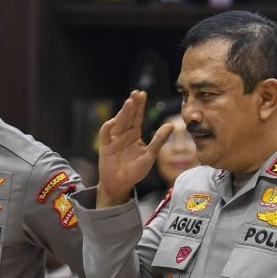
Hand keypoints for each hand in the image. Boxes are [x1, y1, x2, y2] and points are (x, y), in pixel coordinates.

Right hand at [96, 90, 173, 208]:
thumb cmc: (135, 170)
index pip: (137, 116)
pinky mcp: (105, 147)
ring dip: (123, 112)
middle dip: (131, 104)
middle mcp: (123, 134)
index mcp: (134, 134)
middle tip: (136, 93)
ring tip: (129, 102)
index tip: (143, 93)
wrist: (121, 184)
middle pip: (127, 116)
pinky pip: (105, 134)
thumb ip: (159, 140)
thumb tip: (171, 124)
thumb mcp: (150, 155)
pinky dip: (108, 127)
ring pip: (118, 122)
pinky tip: (114, 121)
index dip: (140, 105)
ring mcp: (114, 139)